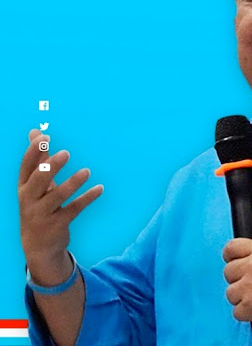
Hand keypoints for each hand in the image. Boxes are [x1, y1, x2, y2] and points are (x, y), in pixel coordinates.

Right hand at [18, 129, 102, 284]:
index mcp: (24, 187)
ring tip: (87, 171)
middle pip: (38, 181)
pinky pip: (74, 209)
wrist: (37, 246)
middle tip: (66, 153)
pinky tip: (99, 188)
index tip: (45, 137)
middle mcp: (29, 200)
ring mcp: (42, 214)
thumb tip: (35, 131)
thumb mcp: (34, 184)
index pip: (26, 166)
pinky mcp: (58, 224)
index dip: (34, 152)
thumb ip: (38, 159)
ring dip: (72, 183)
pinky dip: (87, 198)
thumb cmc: (38, 206)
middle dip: (51, 167)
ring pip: (57, 196)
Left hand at [222, 238, 251, 331]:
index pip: (231, 248)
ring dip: (242, 297)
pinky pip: (236, 311)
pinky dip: (246, 313)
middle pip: (228, 272)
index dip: (230, 257)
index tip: (233, 263)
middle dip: (238, 279)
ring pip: (230, 293)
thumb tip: (244, 259)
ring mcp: (249, 288)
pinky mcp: (249, 307)